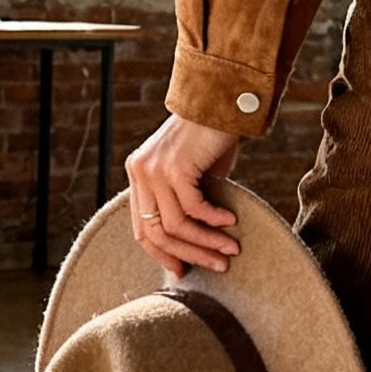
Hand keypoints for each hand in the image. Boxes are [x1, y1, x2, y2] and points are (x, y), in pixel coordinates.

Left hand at [124, 114, 241, 278]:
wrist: (220, 101)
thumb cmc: (211, 138)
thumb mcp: (192, 174)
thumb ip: (185, 200)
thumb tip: (196, 241)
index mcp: (139, 175)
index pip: (142, 228)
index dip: (163, 253)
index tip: (185, 270)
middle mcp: (140, 172)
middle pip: (156, 233)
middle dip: (189, 255)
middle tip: (218, 267)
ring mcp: (154, 170)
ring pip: (176, 225)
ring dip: (207, 243)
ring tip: (231, 250)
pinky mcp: (174, 167)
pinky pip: (193, 209)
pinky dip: (214, 220)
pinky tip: (231, 221)